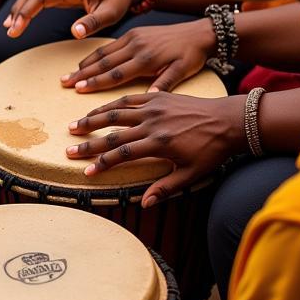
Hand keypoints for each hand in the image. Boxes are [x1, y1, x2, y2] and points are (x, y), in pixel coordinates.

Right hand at [4, 0, 147, 40]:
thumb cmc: (119, 0)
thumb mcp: (111, 14)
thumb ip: (92, 23)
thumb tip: (75, 33)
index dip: (25, 13)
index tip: (16, 30)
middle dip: (18, 11)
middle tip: (10, 32)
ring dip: (19, 8)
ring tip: (10, 28)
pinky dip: (27, 7)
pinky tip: (20, 20)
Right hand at [62, 19, 216, 93]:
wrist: (201, 31)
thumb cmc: (193, 55)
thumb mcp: (184, 71)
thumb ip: (165, 83)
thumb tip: (150, 96)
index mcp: (148, 59)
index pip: (116, 73)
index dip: (96, 82)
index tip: (79, 89)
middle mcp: (137, 47)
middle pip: (104, 62)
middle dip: (82, 74)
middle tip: (64, 82)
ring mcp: (134, 38)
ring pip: (103, 53)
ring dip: (84, 64)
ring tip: (69, 75)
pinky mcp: (134, 32)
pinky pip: (110, 44)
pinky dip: (95, 54)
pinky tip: (85, 62)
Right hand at [66, 92, 245, 205]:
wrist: (231, 120)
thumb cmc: (212, 150)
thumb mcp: (191, 174)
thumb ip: (166, 188)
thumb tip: (144, 204)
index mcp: (159, 143)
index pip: (122, 153)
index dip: (102, 163)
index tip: (87, 171)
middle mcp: (153, 122)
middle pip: (112, 132)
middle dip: (88, 142)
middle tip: (69, 149)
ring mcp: (155, 107)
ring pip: (116, 111)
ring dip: (93, 119)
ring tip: (75, 125)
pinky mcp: (159, 96)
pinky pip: (129, 98)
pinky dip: (112, 103)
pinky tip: (99, 109)